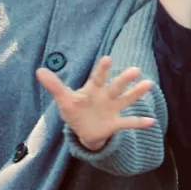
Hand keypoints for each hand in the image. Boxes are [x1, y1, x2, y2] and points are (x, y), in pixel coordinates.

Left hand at [36, 56, 155, 150]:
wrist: (84, 130)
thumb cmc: (75, 111)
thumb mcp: (64, 99)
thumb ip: (55, 86)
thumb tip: (39, 70)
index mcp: (93, 89)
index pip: (98, 77)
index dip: (102, 69)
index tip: (107, 59)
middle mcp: (106, 96)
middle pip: (116, 87)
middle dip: (124, 79)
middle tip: (135, 70)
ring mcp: (112, 109)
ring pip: (126, 100)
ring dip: (136, 93)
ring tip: (148, 84)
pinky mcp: (115, 123)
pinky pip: (128, 123)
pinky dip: (139, 123)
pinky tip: (151, 122)